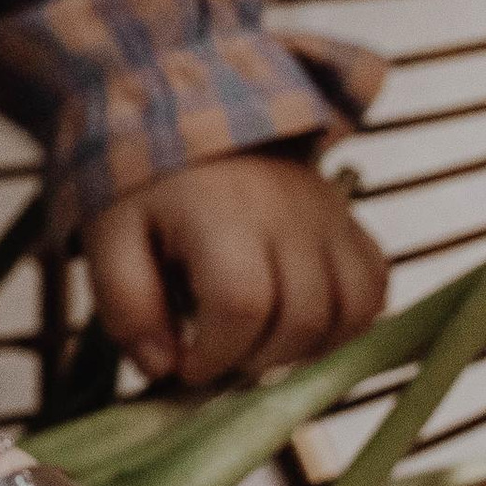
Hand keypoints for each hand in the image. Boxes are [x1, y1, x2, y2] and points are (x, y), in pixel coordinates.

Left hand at [83, 152, 385, 387]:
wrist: (200, 117)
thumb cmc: (149, 187)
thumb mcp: (110, 237)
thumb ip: (125, 304)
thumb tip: (162, 367)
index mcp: (219, 211)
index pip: (241, 304)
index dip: (216, 355)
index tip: (186, 365)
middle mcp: (289, 212)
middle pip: (301, 318)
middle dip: (255, 361)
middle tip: (218, 355)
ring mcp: (330, 216)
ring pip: (348, 311)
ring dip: (303, 350)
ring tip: (257, 343)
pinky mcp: (352, 224)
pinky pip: (375, 289)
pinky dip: (345, 325)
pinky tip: (299, 326)